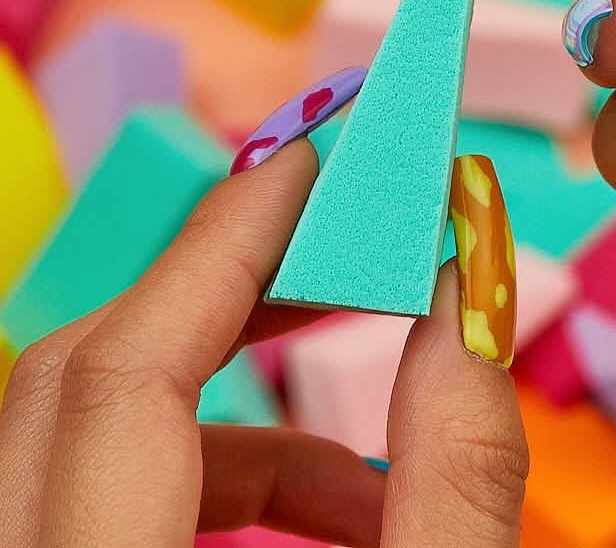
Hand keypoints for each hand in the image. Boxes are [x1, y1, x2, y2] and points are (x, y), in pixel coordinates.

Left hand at [0, 143, 527, 546]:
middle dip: (233, 293)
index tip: (311, 160)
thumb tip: (469, 299)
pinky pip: (103, 491)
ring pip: (94, 428)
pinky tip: (336, 514)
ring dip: (240, 409)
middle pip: (88, 374)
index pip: (122, 374)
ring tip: (367, 463)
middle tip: (350, 254)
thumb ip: (453, 480)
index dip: (222, 245)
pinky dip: (223, 471)